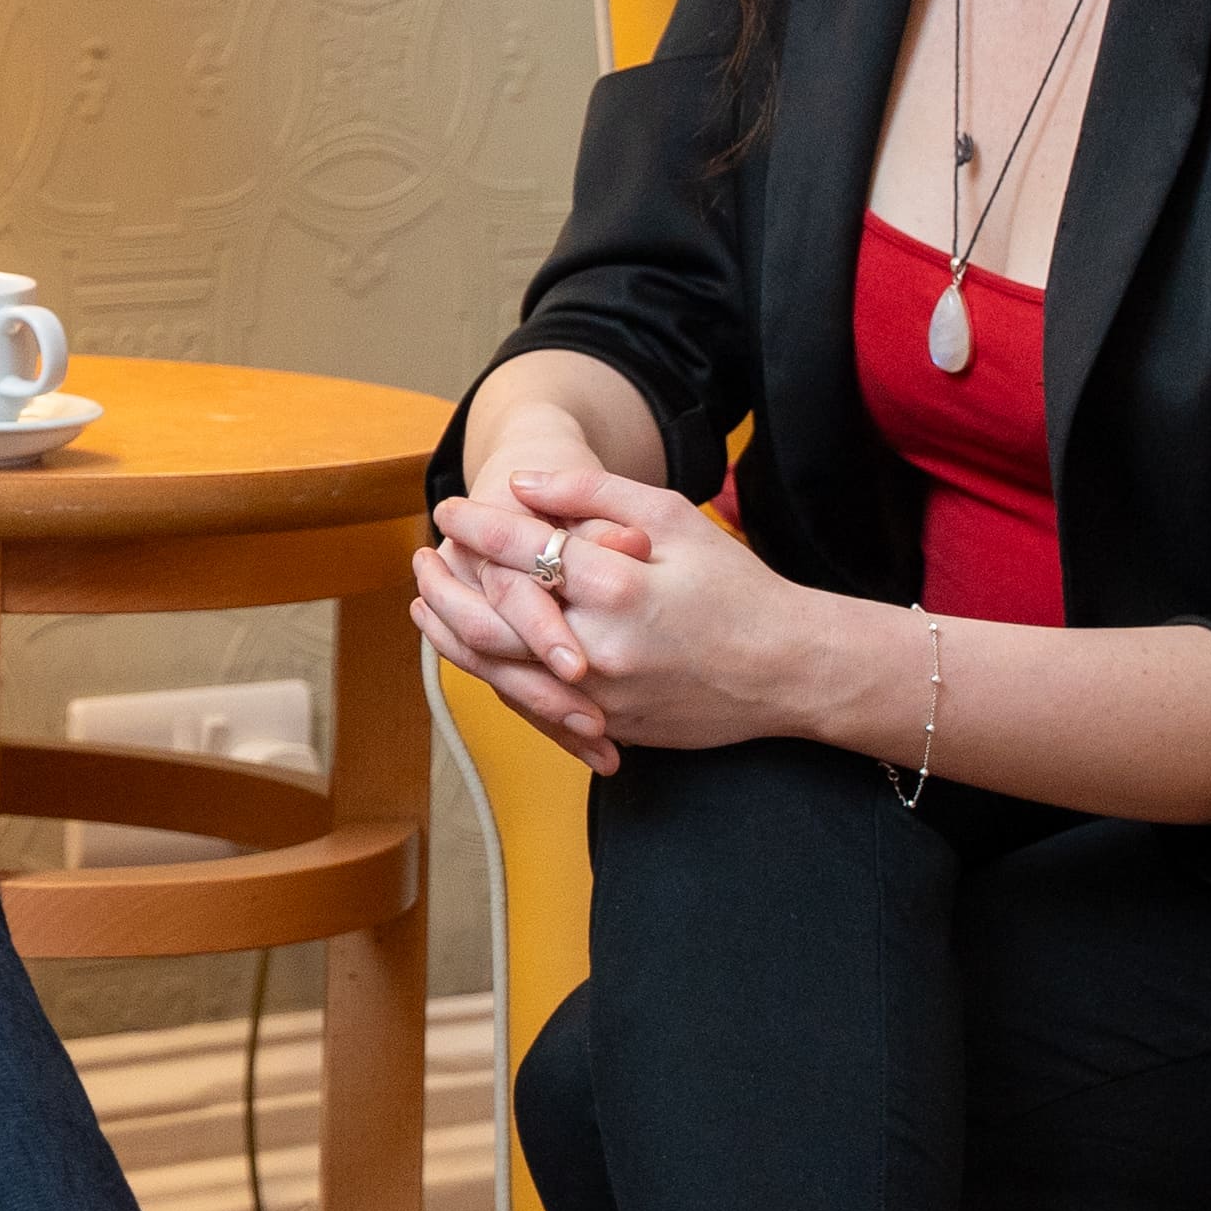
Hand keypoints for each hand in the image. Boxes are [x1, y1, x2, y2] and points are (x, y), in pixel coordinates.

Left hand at [416, 462, 831, 772]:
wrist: (790, 668)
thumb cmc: (736, 585)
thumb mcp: (674, 517)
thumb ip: (594, 493)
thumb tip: (520, 484)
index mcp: (619, 586)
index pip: (523, 551)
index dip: (477, 526)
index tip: (448, 509)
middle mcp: (601, 646)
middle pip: (492, 619)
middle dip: (445, 586)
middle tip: (420, 559)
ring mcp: (602, 695)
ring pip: (500, 670)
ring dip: (452, 636)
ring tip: (425, 606)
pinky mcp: (608, 726)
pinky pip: (532, 706)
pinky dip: (493, 675)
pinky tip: (471, 652)